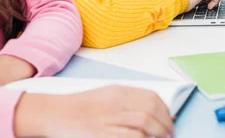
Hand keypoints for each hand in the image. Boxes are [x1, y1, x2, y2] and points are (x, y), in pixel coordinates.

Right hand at [15, 86, 174, 137]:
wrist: (54, 113)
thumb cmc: (79, 107)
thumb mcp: (106, 95)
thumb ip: (127, 100)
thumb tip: (151, 110)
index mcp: (118, 91)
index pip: (152, 97)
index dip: (165, 110)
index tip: (169, 119)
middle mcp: (116, 102)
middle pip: (151, 110)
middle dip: (165, 123)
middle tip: (169, 133)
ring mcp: (109, 118)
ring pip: (145, 123)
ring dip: (159, 133)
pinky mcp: (103, 133)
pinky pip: (131, 136)